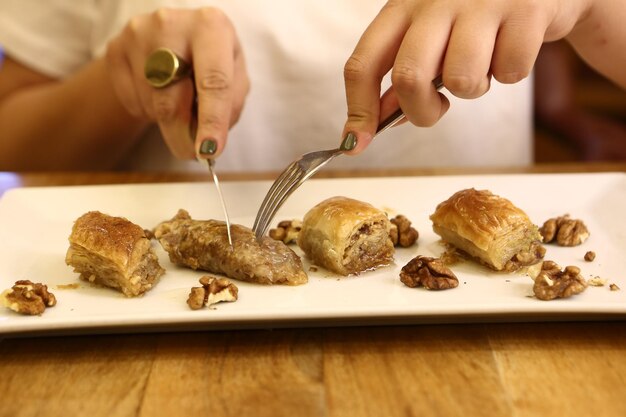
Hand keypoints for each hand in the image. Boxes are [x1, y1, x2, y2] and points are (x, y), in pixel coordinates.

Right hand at [105, 7, 248, 158]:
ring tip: (180, 103)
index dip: (212, 121)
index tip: (209, 150)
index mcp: (211, 26)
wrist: (174, 36)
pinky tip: (158, 94)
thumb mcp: (234, 75)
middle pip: (173, 100)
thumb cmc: (211, 59)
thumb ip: (230, 106)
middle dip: (183, 136)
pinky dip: (148, 111)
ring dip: (168, 121)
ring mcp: (138, 35)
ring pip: (152, 105)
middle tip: (191, 154)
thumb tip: (208, 145)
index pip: (213, 82)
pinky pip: (132, 102)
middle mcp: (172, 24)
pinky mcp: (115, 48)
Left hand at [341, 0, 589, 153]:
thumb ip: (406, 73)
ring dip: (475, 89)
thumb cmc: (477, 16)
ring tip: (485, 63)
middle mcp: (435, 0)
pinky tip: (512, 46)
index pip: (363, 63)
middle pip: (408, 77)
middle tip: (439, 109)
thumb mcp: (433, 35)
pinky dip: (512, 72)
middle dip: (422, 112)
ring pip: (462, 80)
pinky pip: (510, 72)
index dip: (358, 109)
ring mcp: (480, 2)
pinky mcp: (525, 8)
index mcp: (403, 7)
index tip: (357, 142)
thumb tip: (373, 122)